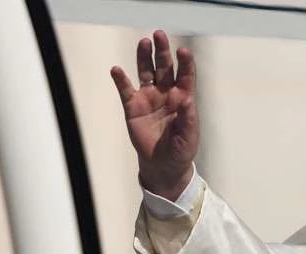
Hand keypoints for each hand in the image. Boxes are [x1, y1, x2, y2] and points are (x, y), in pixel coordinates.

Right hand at [110, 30, 197, 200]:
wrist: (163, 166)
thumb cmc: (180, 150)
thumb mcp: (189, 137)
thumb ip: (188, 119)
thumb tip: (187, 101)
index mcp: (183, 99)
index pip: (185, 76)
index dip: (185, 63)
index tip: (183, 51)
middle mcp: (166, 94)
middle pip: (164, 67)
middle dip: (163, 51)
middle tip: (159, 34)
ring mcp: (149, 99)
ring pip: (146, 72)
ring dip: (144, 57)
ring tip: (144, 42)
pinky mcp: (133, 107)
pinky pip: (126, 91)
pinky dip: (121, 80)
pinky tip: (116, 70)